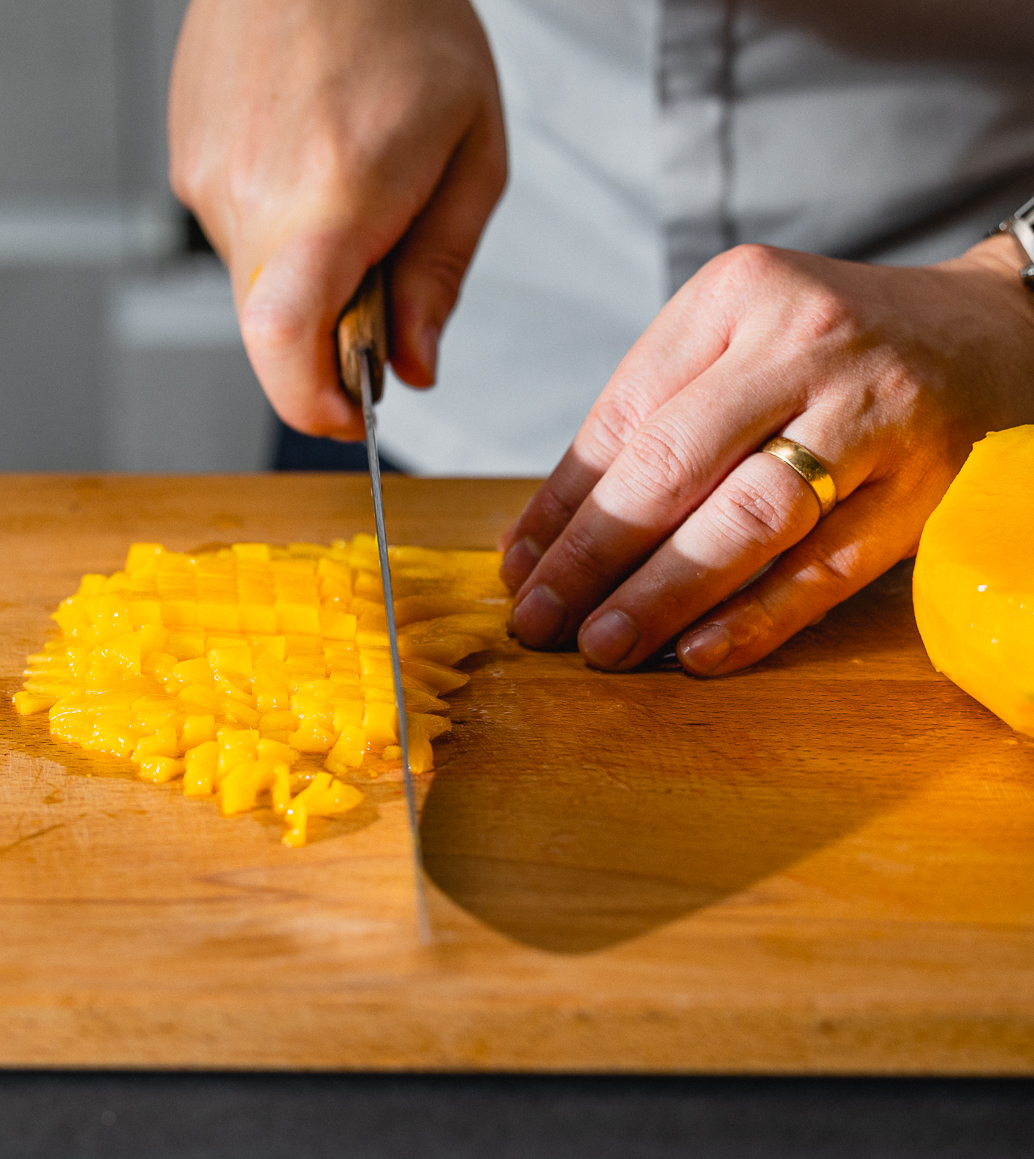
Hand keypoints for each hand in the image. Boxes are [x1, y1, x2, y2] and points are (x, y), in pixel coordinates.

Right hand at [168, 0, 505, 437]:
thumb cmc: (403, 20)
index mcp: (333, 195)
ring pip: (256, 284)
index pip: (284, 345)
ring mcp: (206, 179)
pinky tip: (310, 159)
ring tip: (349, 183)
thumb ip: (440, 270)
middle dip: (330, 332)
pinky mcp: (186, 164)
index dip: (315, 403)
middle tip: (382, 268)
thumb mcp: (469, 149)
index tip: (354, 411)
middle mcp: (251, 195)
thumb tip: (414, 365)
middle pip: (274, 331)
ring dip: (308, 270)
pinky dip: (280, 229)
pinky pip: (236, 236)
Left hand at [499, 235, 1033, 675]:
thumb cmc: (830, 346)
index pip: (624, 416)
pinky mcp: (921, 488)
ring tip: (601, 644)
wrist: (991, 330)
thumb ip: (648, 418)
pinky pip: (825, 567)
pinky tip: (698, 652)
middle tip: (539, 620)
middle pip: (674, 466)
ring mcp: (871, 414)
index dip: (561, 504)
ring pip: (746, 518)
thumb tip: (544, 536)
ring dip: (663, 594)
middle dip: (592, 555)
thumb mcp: (734, 337)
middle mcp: (803, 345)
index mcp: (736, 296)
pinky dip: (756, 616)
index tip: (519, 566)